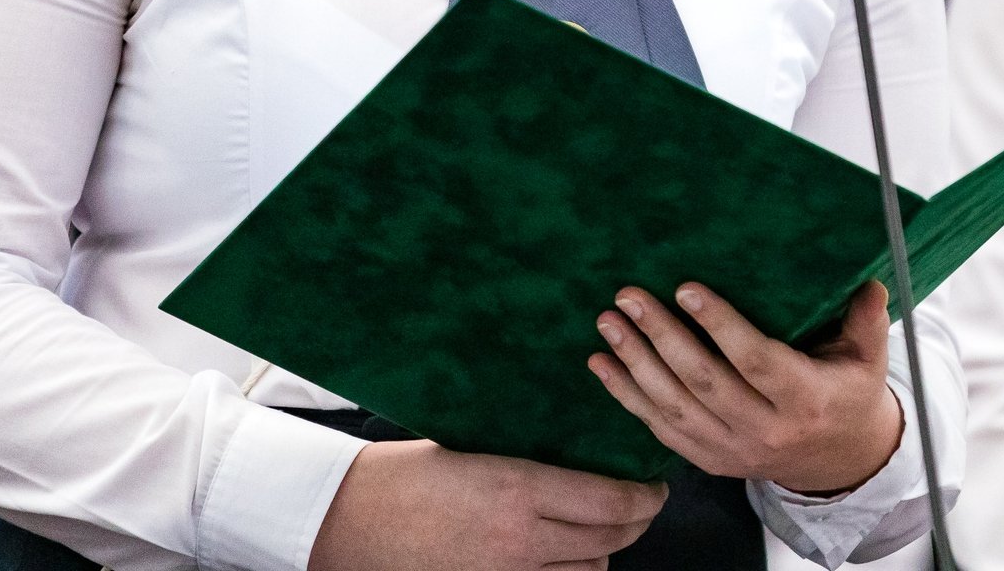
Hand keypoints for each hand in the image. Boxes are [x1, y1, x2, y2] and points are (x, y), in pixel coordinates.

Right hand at [306, 439, 662, 570]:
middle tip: (644, 503)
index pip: (611, 503)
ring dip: (604, 551)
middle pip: (610, 540)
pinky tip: (567, 556)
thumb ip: (530, 458)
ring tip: (604, 527)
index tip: (655, 485)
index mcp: (517, 488)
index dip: (646, 497)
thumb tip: (581, 449)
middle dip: (637, 522)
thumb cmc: (405, 472)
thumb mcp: (474, 446)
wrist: (348, 519)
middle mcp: (519, 540)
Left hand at [588, 279, 904, 496]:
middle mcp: (765, 430)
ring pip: (675, 406)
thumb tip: (867, 283)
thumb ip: (867, 321)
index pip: (756, 361)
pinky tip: (601, 364)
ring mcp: (732, 449)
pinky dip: (626, 396)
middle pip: (704, 381)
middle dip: (661, 336)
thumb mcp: (868, 359)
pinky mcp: (709, 459)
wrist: (838, 461)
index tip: (687, 289)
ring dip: (635, 362)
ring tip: (608, 322)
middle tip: (630, 296)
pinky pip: (660, 428)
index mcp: (805, 400)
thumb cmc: (848, 394)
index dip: (720, 325)